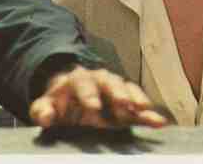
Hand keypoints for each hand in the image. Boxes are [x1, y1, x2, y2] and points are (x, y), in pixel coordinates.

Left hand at [29, 66, 168, 128]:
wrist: (71, 96)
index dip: (88, 95)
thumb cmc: (59, 102)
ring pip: (127, 90)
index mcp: (77, 81)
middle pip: (109, 83)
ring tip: (143, 110)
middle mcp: (99, 81)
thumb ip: (42, 110)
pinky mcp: (127, 104)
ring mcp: (115, 90)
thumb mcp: (46, 105)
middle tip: (124, 105)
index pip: (83, 84)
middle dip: (117, 93)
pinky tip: (159, 122)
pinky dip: (149, 114)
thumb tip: (44, 117)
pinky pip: (140, 106)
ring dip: (135, 100)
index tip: (92, 107)